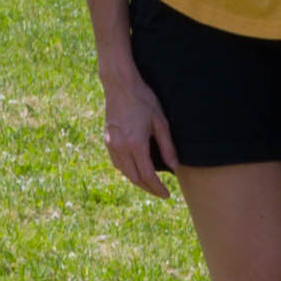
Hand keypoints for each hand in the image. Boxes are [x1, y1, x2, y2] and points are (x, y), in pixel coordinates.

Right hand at [95, 62, 176, 197]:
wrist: (120, 85)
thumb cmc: (143, 100)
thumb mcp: (161, 122)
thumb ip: (167, 147)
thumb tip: (174, 167)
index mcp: (136, 144)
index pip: (148, 176)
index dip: (158, 188)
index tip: (167, 194)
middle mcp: (121, 147)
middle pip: (135, 178)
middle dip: (148, 188)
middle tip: (160, 192)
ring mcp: (111, 144)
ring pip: (124, 172)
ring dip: (137, 180)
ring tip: (150, 183)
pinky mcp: (107, 140)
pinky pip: (117, 163)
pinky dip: (127, 170)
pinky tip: (136, 169)